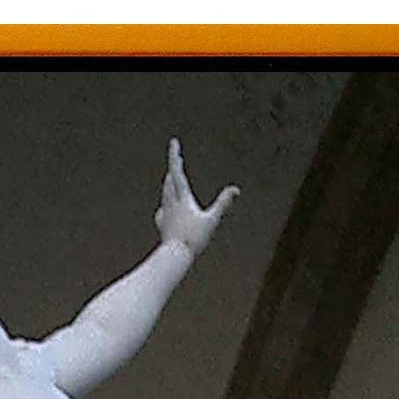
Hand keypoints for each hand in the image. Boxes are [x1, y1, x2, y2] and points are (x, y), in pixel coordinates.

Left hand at [154, 138, 238, 257]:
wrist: (175, 256)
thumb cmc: (194, 238)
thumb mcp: (212, 220)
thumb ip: (223, 203)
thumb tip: (236, 190)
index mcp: (183, 198)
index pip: (177, 171)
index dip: (175, 156)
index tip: (173, 142)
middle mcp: (171, 203)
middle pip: (170, 180)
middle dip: (174, 169)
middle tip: (176, 159)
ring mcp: (166, 214)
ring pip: (165, 193)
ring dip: (169, 183)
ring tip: (170, 178)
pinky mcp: (163, 225)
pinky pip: (162, 211)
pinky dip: (165, 204)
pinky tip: (164, 208)